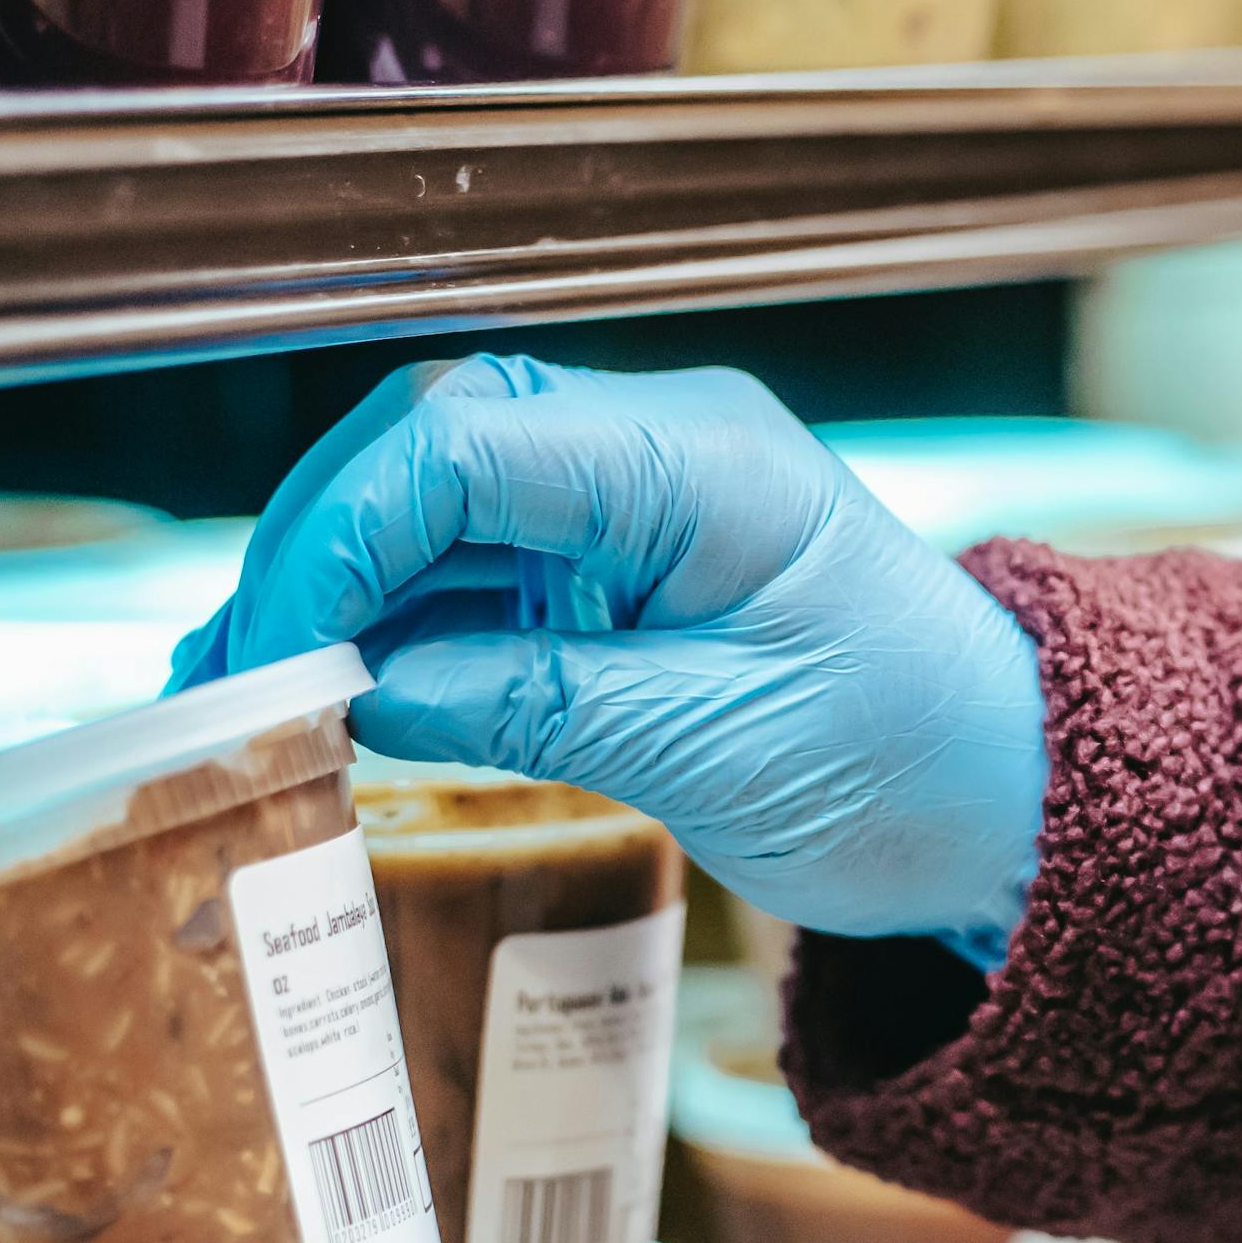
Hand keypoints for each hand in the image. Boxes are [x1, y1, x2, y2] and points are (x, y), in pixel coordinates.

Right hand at [176, 356, 1048, 965]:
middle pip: (428, 447)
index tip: (280, 656)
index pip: (464, 447)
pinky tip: (325, 692)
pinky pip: (476, 569)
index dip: (341, 540)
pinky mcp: (620, 571)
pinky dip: (392, 625)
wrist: (1009, 795)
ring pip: (435, 504)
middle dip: (313, 549)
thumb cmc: (912, 762)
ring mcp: (637, 505)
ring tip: (244, 692)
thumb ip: (534, 703)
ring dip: (335, 588)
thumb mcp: (719, 750)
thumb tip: (366, 693)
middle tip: (232, 675)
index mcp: (702, 463)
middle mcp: (661, 452)